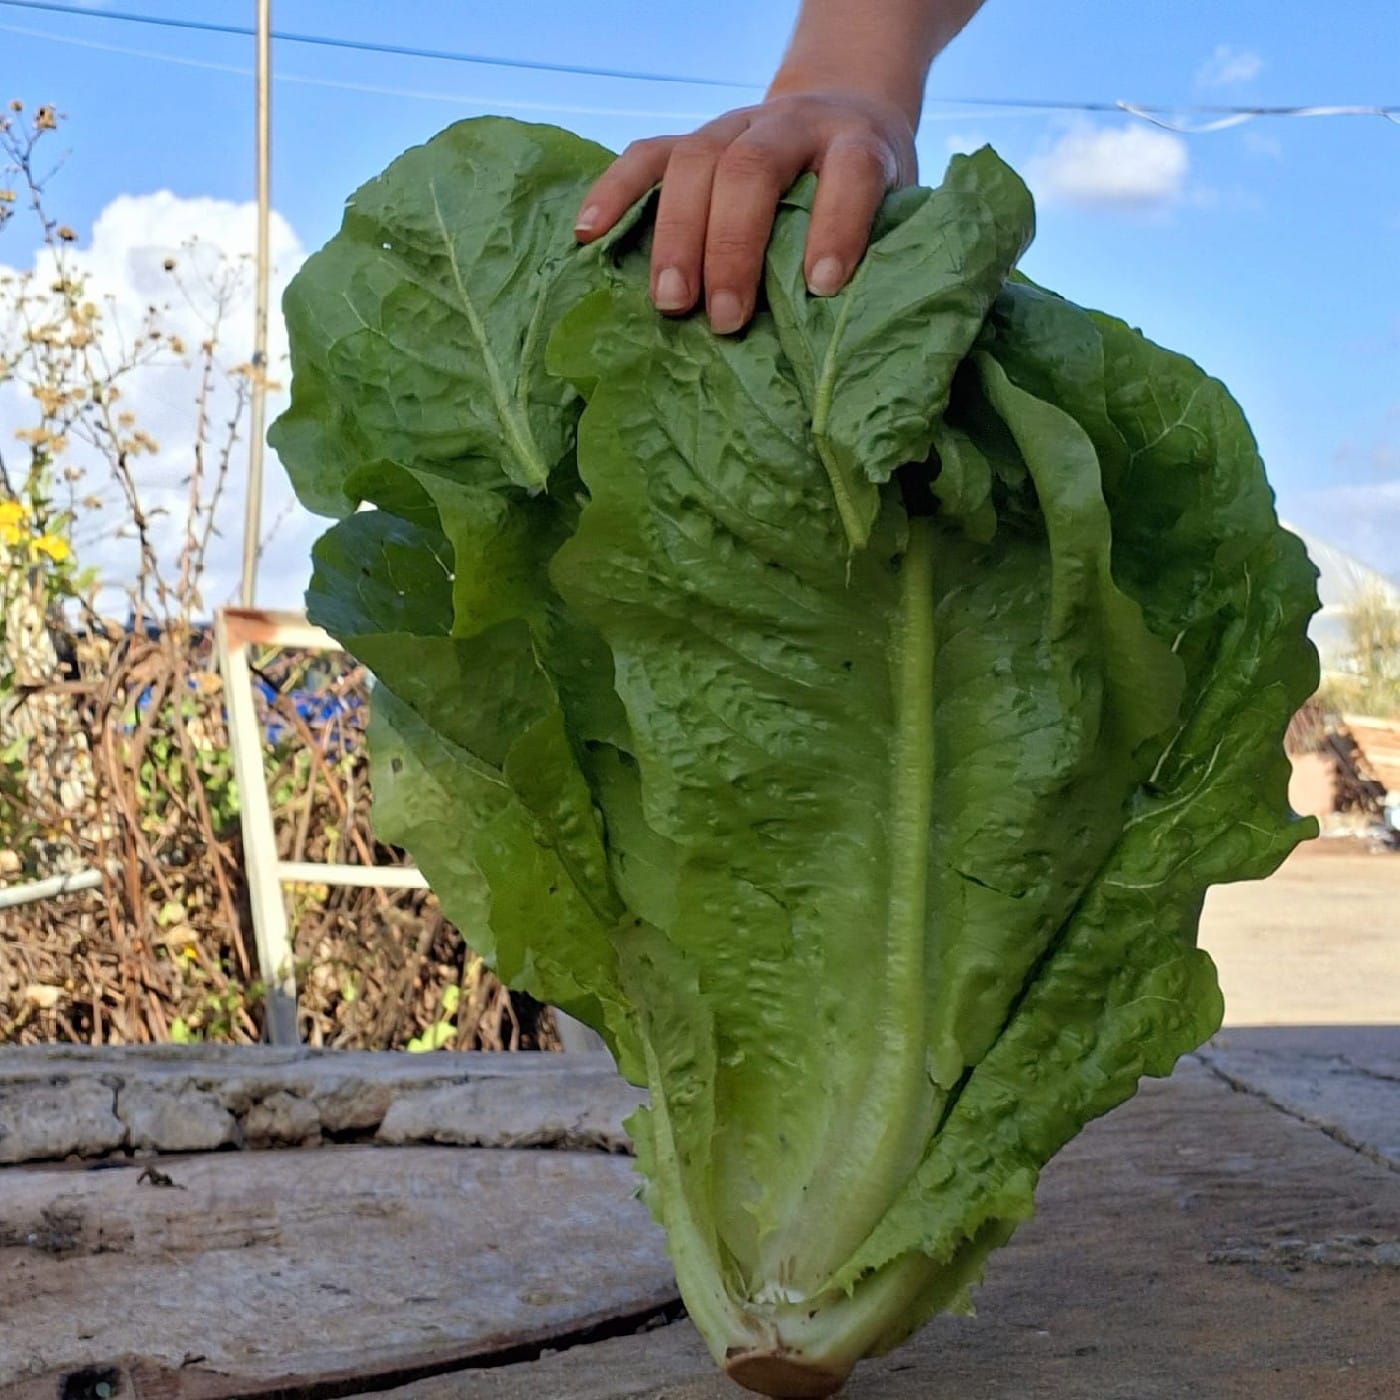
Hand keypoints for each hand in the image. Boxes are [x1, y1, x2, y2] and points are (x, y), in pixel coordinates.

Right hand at [574, 91, 916, 333]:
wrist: (844, 110)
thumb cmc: (870, 195)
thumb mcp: (894, 218)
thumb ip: (875, 265)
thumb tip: (848, 359)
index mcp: (856, 144)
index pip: (849, 172)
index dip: (836, 225)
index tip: (822, 287)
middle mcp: (793, 124)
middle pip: (752, 167)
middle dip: (733, 246)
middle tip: (724, 319)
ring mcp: (736, 125)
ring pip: (696, 160)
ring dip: (678, 234)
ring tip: (668, 302)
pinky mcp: (694, 137)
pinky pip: (646, 155)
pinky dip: (615, 192)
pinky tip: (589, 235)